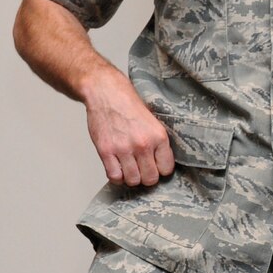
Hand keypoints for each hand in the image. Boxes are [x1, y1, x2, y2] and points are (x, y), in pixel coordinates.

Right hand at [84, 67, 173, 186]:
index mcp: (158, 136)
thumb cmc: (127, 104)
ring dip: (131, 178)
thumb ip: (157, 142)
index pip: (166, 169)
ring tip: (128, 169)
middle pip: (150, 179)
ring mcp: (123, 148)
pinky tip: (117, 168)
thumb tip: (160, 164)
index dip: (160, 170)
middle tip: (141, 170)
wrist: (106, 93)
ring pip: (133, 180)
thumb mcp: (152, 121)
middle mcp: (143, 144)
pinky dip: (116, 177)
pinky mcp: (106, 151)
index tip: (154, 166)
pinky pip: (114, 176)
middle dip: (146, 177)